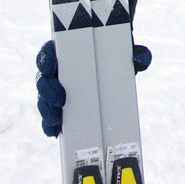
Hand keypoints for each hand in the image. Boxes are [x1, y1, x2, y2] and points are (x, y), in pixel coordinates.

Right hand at [36, 40, 151, 136]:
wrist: (114, 72)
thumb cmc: (115, 58)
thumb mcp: (125, 53)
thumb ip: (136, 54)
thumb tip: (142, 59)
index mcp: (67, 53)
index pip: (49, 52)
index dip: (46, 58)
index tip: (51, 64)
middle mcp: (57, 72)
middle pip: (42, 78)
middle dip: (47, 90)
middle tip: (61, 99)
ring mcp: (55, 91)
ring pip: (42, 99)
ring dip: (46, 109)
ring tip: (57, 117)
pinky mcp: (58, 109)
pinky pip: (48, 118)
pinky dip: (49, 125)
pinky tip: (55, 130)